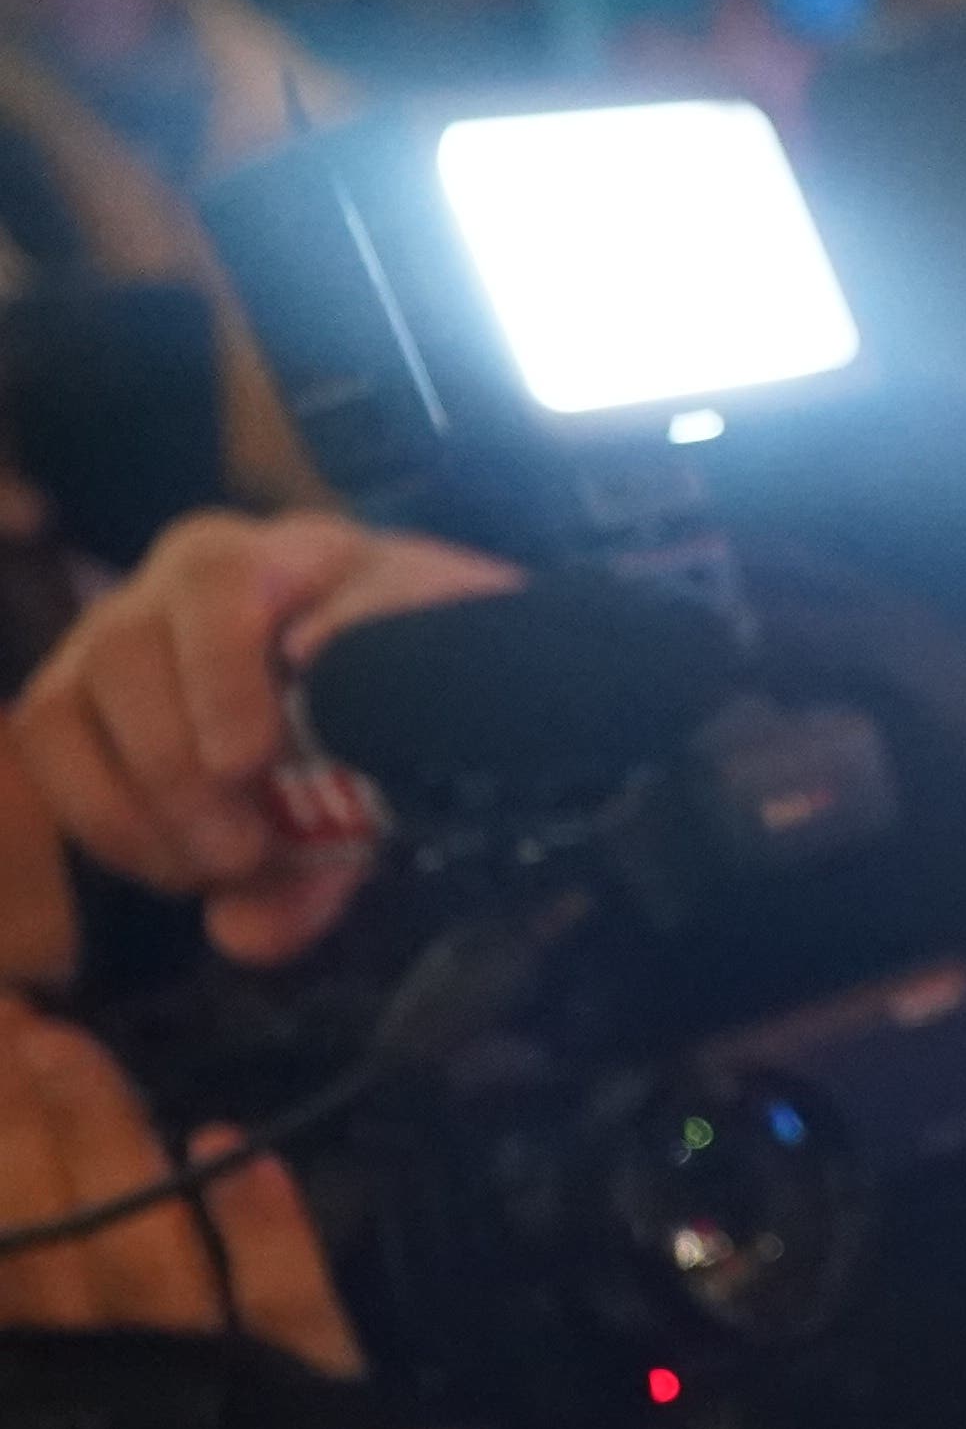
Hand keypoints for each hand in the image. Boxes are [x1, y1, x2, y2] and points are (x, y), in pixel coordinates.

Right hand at [0, 996, 551, 1428]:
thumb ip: (110, 1302)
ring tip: (74, 1046)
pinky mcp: (319, 1406)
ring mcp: (204, 1407)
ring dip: (104, 1145)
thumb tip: (71, 1171)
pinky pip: (281, 1305)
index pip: (1, 1268)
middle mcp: (110, 1409)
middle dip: (13, 1130)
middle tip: (4, 1014)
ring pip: (136, 1259)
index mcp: (56, 1414)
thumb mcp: (144, 1411)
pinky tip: (230, 1143)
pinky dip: (257, 1223)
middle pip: (41, 1250)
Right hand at [11, 509, 519, 960]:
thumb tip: (327, 820)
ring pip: (64, 707)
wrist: (416, 683)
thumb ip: (397, 742)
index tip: (247, 763)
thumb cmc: (431, 673)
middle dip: (174, 767)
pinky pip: (50, 757)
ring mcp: (117, 637)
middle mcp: (180, 583)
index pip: (220, 583)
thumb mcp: (452, 684)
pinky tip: (179, 872)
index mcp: (287, 555)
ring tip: (218, 871)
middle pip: (125, 650)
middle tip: (241, 852)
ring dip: (133, 810)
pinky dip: (108, 828)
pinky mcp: (78, 701)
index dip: (221, 676)